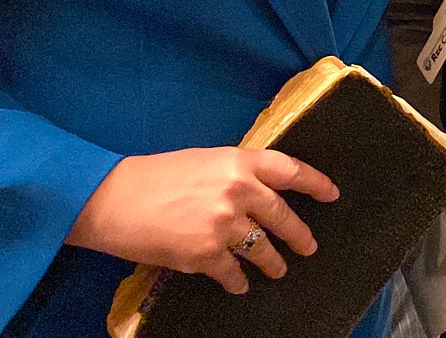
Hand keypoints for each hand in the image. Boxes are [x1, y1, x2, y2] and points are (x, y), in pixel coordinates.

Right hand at [65, 147, 338, 293]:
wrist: (113, 198)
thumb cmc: (156, 175)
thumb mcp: (205, 161)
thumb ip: (236, 173)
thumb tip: (259, 189)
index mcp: (240, 161)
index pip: (291, 170)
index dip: (316, 182)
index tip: (332, 193)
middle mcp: (239, 191)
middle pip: (282, 215)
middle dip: (299, 235)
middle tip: (309, 246)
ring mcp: (224, 225)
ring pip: (261, 248)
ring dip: (272, 262)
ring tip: (277, 270)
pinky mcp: (205, 254)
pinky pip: (232, 273)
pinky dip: (237, 280)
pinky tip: (239, 284)